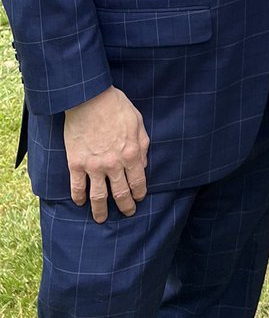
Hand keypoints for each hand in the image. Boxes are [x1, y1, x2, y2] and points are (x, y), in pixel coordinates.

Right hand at [64, 86, 149, 222]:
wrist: (89, 98)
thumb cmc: (116, 106)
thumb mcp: (138, 122)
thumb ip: (142, 146)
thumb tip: (143, 164)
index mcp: (131, 154)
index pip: (138, 182)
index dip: (139, 193)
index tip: (139, 198)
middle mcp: (114, 164)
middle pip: (120, 194)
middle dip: (125, 206)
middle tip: (127, 213)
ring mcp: (93, 166)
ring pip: (98, 197)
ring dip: (101, 211)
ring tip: (102, 219)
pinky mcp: (76, 164)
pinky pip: (77, 187)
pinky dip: (78, 198)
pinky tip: (80, 203)